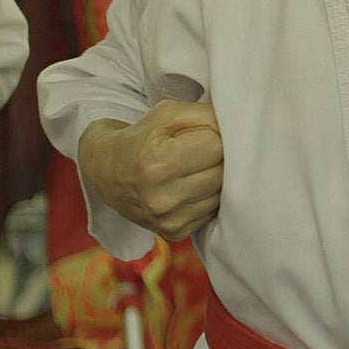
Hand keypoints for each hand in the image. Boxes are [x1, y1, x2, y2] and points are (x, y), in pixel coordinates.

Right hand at [79, 101, 223, 240]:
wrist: (105, 172)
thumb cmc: (142, 137)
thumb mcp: (168, 114)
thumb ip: (207, 115)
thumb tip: (243, 129)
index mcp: (156, 165)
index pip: (217, 146)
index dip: (214, 135)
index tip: (200, 134)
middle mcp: (161, 199)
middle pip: (223, 173)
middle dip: (219, 158)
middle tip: (200, 151)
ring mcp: (169, 220)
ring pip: (223, 194)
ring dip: (216, 179)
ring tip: (194, 169)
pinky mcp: (176, 234)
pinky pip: (213, 211)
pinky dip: (207, 197)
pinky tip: (189, 187)